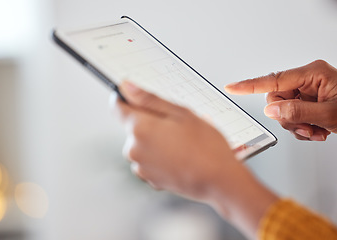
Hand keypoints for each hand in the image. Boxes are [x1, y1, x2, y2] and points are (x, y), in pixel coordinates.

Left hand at [112, 81, 277, 238]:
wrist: (219, 181)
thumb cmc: (205, 146)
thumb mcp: (181, 113)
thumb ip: (149, 99)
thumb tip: (126, 87)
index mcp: (139, 128)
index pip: (118, 107)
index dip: (127, 98)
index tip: (138, 97)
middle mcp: (134, 149)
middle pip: (133, 126)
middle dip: (151, 121)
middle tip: (177, 124)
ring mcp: (141, 167)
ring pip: (142, 144)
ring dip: (157, 140)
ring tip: (183, 143)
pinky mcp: (150, 179)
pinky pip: (150, 160)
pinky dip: (160, 156)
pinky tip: (180, 156)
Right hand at [225, 60, 336, 140]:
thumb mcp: (329, 114)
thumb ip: (297, 112)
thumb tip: (271, 109)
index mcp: (314, 73)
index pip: (275, 80)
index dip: (251, 85)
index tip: (232, 87)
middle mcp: (309, 79)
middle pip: (277, 99)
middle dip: (288, 117)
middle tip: (305, 128)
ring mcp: (309, 91)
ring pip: (284, 110)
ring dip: (297, 125)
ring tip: (316, 130)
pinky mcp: (310, 102)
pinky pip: (293, 116)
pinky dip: (302, 127)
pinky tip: (318, 130)